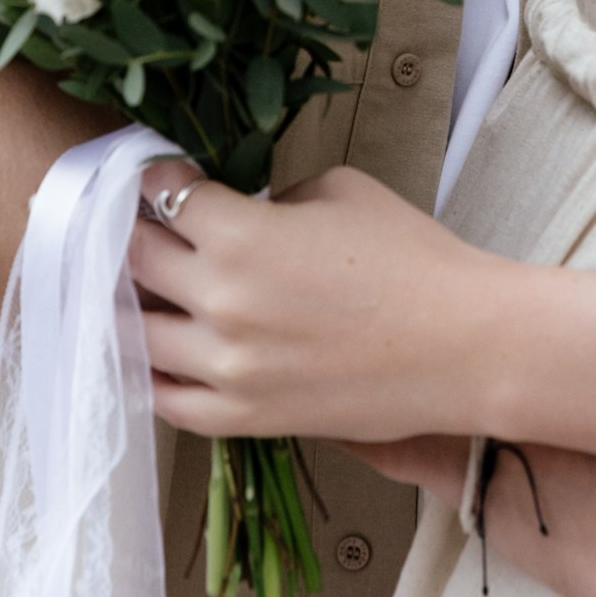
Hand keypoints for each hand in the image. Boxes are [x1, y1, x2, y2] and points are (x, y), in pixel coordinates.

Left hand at [132, 162, 496, 444]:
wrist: (463, 343)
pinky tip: (157, 353)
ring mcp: (226, 368)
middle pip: (134, 262)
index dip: (154, 180)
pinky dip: (152, 373)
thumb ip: (272, 198)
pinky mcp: (245, 417)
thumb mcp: (337, 190)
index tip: (159, 180)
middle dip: (132, 236)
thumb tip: (243, 212)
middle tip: (141, 227)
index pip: (160, 197)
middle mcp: (219, 301)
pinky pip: (166, 400)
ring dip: (134, 305)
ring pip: (135, 334)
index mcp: (239, 234)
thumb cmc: (412, 257)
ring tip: (143, 290)